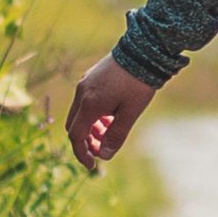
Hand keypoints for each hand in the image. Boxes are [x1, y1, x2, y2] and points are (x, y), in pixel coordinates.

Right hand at [65, 54, 157, 170]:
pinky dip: (93, 114)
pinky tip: (110, 116)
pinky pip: (85, 101)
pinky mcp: (91, 77)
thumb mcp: (130, 113)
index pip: (76, 136)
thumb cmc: (139, 83)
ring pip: (79, 113)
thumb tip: (105, 156)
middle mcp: (82, 93)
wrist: (143, 51)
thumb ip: (116, 135)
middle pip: (74, 125)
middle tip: (101, 150)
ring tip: (109, 132)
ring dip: (91, 128)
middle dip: (85, 141)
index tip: (93, 165)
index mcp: (89, 104)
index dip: (82, 153)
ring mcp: (84, 83)